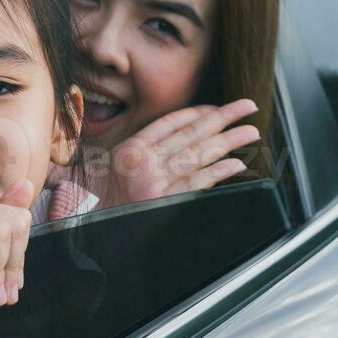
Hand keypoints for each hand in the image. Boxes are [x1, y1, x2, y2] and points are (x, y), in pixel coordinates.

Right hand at [101, 99, 260, 207]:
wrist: (86, 230)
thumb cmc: (96, 202)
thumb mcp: (109, 168)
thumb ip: (137, 154)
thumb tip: (171, 142)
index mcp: (130, 149)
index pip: (171, 122)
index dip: (198, 112)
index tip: (217, 107)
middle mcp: (143, 161)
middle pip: (191, 133)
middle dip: (223, 117)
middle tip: (247, 106)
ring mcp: (154, 181)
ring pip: (199, 154)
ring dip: (229, 141)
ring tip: (250, 132)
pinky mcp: (163, 202)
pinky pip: (197, 182)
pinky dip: (219, 171)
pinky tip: (237, 163)